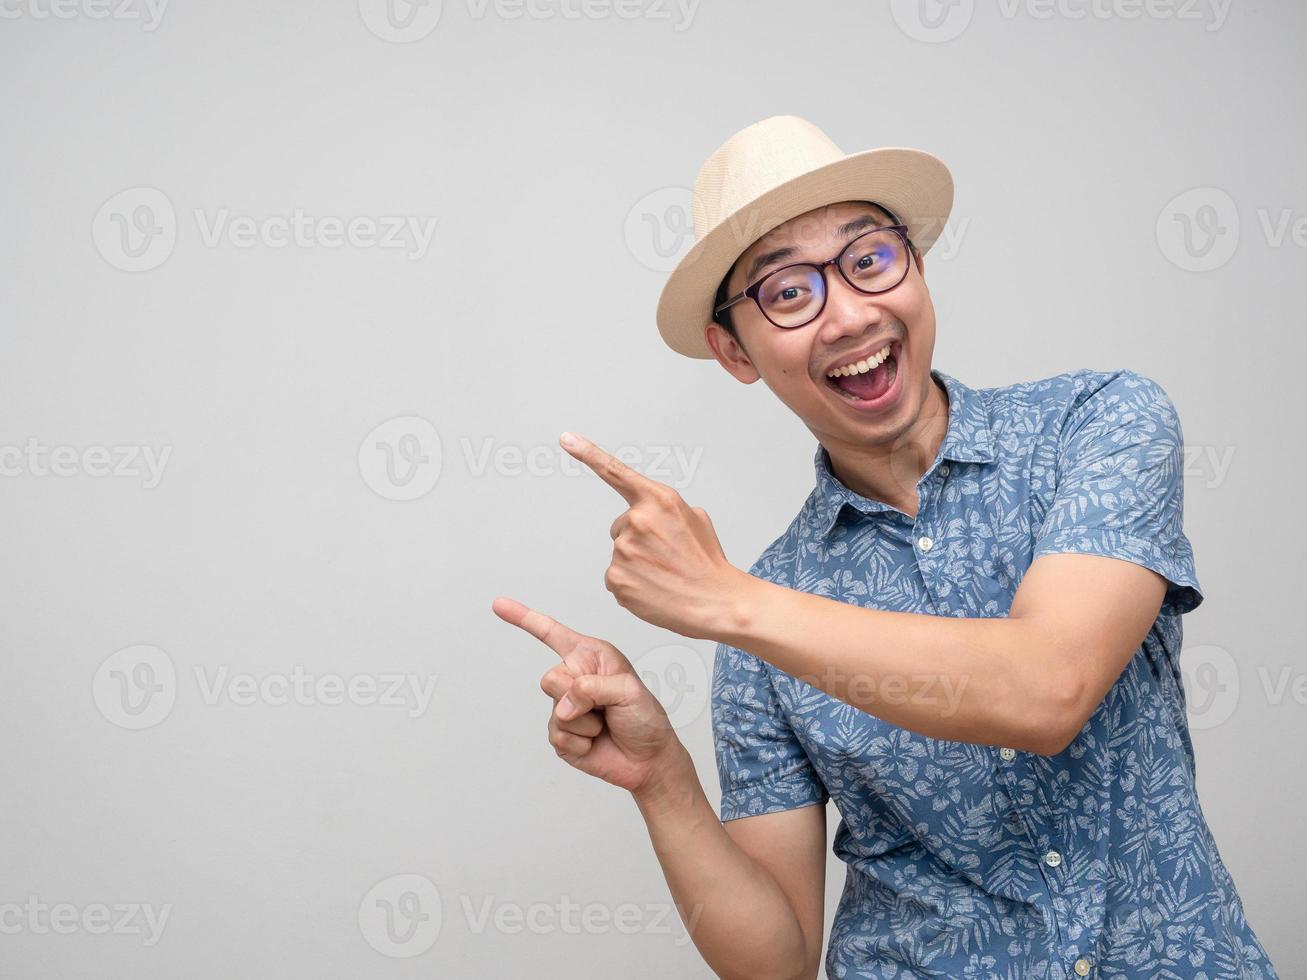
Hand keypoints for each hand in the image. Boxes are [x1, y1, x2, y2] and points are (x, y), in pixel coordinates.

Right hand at [491, 596, 685, 795]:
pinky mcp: (560, 734)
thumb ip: (594, 688)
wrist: (648, 759)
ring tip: (605, 724)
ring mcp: (565, 706)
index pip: (552, 634)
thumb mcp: (629, 692)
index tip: (498, 605)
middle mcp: (574, 677)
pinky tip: (596, 742)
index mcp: (591, 656)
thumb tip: (563, 706)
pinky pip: (558, 736)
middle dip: (577, 696)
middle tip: (605, 707)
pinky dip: (581, 742)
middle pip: (550, 679)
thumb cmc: (645, 718)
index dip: (524, 619)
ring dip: (585, 723)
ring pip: (555, 710)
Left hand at [559, 431, 745, 637]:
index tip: (566, 438)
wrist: (716, 602)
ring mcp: (624, 550)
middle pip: (620, 525)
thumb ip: (666, 508)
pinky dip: (631, 584)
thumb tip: (651, 513)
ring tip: (664, 574)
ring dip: (636, 563)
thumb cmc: (708, 563)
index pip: (616, 472)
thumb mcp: (696, 519)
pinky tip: (653, 589)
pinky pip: (615, 577)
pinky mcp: (616, 578)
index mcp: (660, 500)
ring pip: (619, 553)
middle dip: (638, 538)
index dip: (587, 453)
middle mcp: (638, 520)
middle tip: (666, 556)